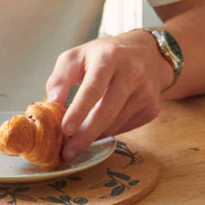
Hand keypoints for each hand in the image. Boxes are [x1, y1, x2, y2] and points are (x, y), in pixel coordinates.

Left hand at [45, 30, 167, 161]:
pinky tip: (101, 124)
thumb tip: (51, 104)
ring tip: (78, 138)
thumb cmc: (106, 55)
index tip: (65, 130)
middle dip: (85, 136)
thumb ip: (60, 78)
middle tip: (68, 152)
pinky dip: (109, 131)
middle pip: (106, 112)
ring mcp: (145, 92)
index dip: (78, 111)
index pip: (93, 88)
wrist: (147, 53)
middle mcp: (132, 74)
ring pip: (114, 125)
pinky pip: (125, 127)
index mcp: (109, 57)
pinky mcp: (152, 107)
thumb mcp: (78, 55)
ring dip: (94, 135)